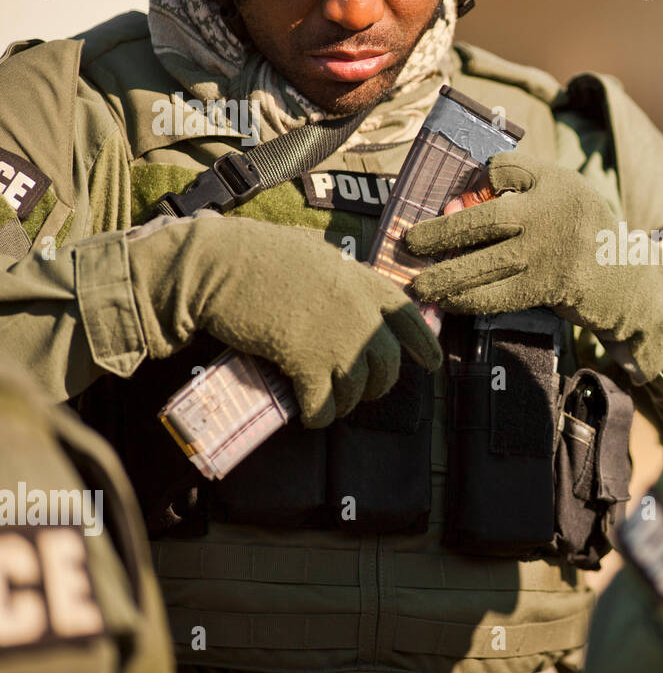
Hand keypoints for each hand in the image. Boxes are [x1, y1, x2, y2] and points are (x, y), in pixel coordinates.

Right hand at [128, 214, 441, 427]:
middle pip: (388, 364)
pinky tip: (309, 418)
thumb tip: (352, 294)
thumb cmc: (260, 254)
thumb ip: (342, 278)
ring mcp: (338, 338)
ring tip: (330, 405)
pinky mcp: (307, 362)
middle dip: (378, 385)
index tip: (432, 364)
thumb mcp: (317, 256)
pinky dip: (318, 417)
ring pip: (358, 390)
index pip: (410, 319)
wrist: (221, 265)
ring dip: (346, 404)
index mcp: (365, 282)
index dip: (425, 345)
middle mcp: (362, 312)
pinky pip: (324, 405)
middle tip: (363, 393)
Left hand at [403, 151, 662, 380]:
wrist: (623, 277)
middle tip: (409, 241)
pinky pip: (499, 295)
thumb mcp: (561, 192)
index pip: (506, 168)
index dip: (478, 176)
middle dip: (441, 233)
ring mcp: (549, 254)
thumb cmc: (579, 228)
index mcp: (554, 183)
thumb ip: (520, 183)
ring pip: (487, 265)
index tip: (448, 193)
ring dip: (447, 276)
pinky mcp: (547, 288)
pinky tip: (447, 300)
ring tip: (418, 283)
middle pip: (485, 221)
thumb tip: (461, 195)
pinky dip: (469, 299)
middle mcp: (550, 215)